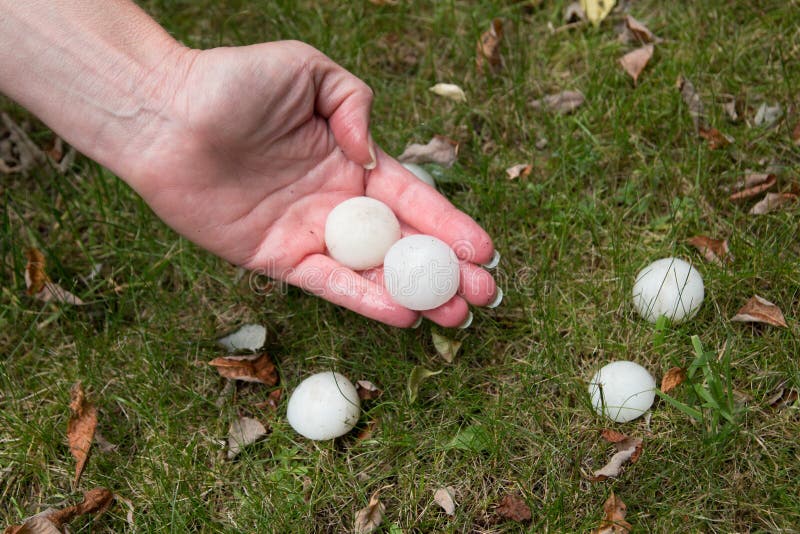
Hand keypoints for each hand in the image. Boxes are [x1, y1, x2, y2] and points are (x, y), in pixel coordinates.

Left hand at [125, 41, 497, 326]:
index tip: (485, 251)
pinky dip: (364, 300)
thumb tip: (373, 161)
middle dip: (445, 270)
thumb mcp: (308, 71)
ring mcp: (308, 234)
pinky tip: (403, 315)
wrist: (164, 114)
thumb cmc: (232, 82)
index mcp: (350, 161)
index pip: (413, 199)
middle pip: (402, 244)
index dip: (449, 226)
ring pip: (373, 272)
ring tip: (457, 316)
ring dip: (417, 294)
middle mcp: (336, 203)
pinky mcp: (276, 258)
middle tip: (484, 296)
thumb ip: (354, 105)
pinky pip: (328, 284)